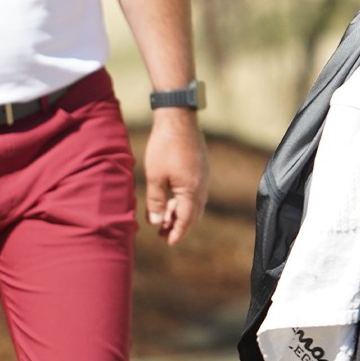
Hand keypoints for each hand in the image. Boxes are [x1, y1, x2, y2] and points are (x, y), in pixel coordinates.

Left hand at [142, 110, 208, 245]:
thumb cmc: (165, 147)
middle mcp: (203, 186)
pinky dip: (184, 200)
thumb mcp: (155, 177)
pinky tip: (172, 197)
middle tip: (162, 232)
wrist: (178, 118)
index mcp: (192, 191)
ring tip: (164, 215)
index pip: (186, 220)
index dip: (176, 233)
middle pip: (193, 214)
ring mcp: (204, 176)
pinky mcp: (202, 168)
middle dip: (178, 225)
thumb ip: (156, 202)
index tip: (167, 242)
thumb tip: (157, 222)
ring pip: (195, 203)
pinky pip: (196, 192)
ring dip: (181, 212)